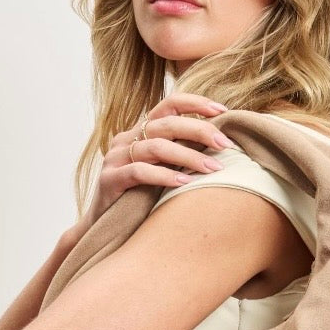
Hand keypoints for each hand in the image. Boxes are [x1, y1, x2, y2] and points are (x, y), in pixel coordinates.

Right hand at [78, 93, 235, 233]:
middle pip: (167, 124)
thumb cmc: (141, 197)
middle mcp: (127, 138)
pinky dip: (165, 176)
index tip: (223, 110)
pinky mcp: (109, 180)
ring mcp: (116, 158)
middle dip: (200, 131)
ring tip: (213, 168)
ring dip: (189, 156)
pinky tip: (185, 183)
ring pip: (156, 147)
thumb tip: (222, 146)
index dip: (196, 103)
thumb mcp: (163, 170)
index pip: (169, 104)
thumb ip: (182, 154)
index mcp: (141, 131)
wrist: (104, 226)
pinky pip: (140, 172)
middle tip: (225, 144)